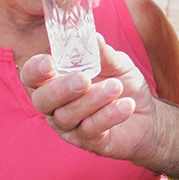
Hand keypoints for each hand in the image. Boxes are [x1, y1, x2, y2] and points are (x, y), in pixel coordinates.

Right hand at [20, 35, 160, 165]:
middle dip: (60, 88)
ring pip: (67, 116)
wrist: (146, 113)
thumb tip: (93, 36)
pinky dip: (108, 115)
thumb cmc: (123, 85)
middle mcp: (56, 106)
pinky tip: (125, 105)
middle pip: (42, 100)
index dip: (35, 70)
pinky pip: (90, 130)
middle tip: (83, 80)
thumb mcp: (117, 64)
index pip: (32, 77)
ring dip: (93, 100)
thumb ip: (102, 53)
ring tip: (116, 87)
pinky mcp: (88, 142)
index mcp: (55, 81)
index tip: (50, 62)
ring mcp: (70, 127)